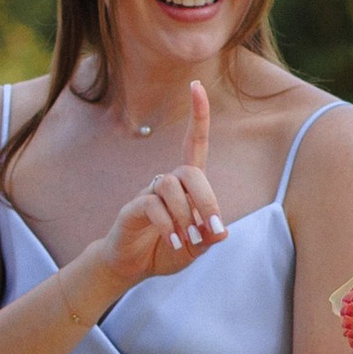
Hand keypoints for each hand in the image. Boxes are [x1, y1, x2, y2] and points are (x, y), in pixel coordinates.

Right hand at [89, 84, 227, 295]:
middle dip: (206, 200)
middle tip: (209, 230)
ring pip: (170, 187)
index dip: (197, 115)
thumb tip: (221, 231)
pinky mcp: (132, 209)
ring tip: (187, 241)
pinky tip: (173, 242)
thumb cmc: (165, 250)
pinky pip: (152, 205)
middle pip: (189, 171)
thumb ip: (209, 238)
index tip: (196, 86)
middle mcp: (166, 183)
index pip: (194, 143)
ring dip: (185, 216)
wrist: (131, 266)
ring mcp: (147, 194)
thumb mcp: (196, 248)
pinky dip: (168, 225)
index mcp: (186, 186)